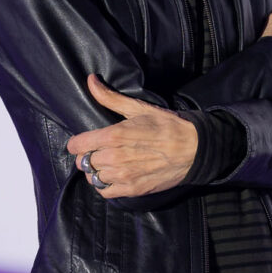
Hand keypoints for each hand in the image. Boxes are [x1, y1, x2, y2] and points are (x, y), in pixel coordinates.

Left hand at [65, 74, 198, 197]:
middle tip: (101, 150)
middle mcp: (115, 157)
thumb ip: (110, 97)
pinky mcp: (132, 190)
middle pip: (83, 161)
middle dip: (89, 155)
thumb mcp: (139, 108)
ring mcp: (123, 176)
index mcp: (114, 135)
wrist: (194, 149)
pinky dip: (105, 185)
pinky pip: (105, 192)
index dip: (78, 142)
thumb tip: (90, 80)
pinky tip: (114, 176)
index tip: (85, 141)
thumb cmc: (168, 126)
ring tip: (109, 163)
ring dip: (97, 170)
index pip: (77, 144)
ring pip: (92, 177)